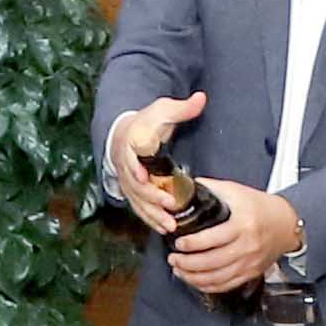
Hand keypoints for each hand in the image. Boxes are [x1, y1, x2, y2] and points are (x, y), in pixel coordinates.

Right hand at [108, 93, 206, 222]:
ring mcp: (128, 180)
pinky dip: (151, 219)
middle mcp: (127, 164)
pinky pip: (140, 208)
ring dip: (153, 213)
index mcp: (133, 141)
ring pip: (138, 200)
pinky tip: (164, 228)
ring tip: (170, 225)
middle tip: (171, 204)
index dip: (136, 166)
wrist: (125, 135)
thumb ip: (182, 108)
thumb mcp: (164, 110)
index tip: (145, 175)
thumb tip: (201, 98)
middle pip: (137, 183)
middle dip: (153, 196)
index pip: (132, 154)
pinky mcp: (132, 192)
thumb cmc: (147, 123)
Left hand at [171, 177, 296, 294]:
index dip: (192, 244)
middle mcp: (247, 246)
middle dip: (187, 263)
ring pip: (217, 277)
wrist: (285, 223)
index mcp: (242, 224)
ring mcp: (249, 262)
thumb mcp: (236, 191)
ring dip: (193, 277)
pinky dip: (207, 286)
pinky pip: (226, 285)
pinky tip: (195, 280)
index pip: (213, 239)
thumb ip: (211, 188)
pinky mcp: (251, 273)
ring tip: (178, 270)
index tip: (178, 243)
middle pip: (212, 262)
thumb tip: (185, 187)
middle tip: (173, 258)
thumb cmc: (259, 206)